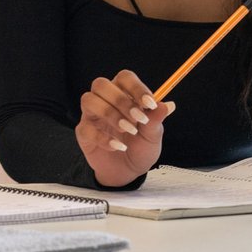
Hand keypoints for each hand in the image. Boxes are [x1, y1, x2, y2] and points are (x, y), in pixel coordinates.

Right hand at [74, 69, 173, 187]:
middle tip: (138, 119)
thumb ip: (156, 120)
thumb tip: (167, 105)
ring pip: (89, 100)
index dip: (136, 87)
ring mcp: (91, 115)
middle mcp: (105, 101)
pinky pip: (86, 127)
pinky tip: (118, 147)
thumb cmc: (140, 149)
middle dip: (120, 100)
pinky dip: (104, 137)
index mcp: (124, 95)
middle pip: (101, 84)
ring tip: (128, 131)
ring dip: (110, 114)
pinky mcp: (83, 132)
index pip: (125, 78)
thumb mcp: (153, 136)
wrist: (128, 173)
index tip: (149, 104)